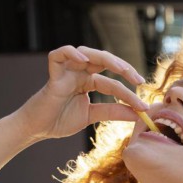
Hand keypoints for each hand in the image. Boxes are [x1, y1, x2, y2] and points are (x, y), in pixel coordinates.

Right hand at [15, 45, 147, 143]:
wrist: (38, 129)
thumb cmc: (61, 121)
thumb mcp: (93, 115)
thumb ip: (113, 112)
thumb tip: (138, 114)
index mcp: (89, 82)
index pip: (113, 83)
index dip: (130, 94)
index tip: (145, 107)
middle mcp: (79, 73)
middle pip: (103, 61)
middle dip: (124, 68)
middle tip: (139, 81)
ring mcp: (66, 72)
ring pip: (86, 53)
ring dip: (106, 58)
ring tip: (121, 68)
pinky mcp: (53, 75)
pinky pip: (58, 55)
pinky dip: (70, 53)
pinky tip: (85, 61)